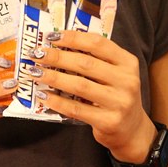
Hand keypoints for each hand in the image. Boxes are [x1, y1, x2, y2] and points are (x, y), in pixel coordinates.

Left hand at [25, 30, 155, 161]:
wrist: (132, 130)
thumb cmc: (116, 96)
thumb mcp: (115, 74)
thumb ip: (95, 60)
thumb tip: (57, 46)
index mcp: (128, 62)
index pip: (98, 43)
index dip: (73, 38)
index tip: (51, 36)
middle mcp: (127, 81)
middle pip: (85, 63)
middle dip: (57, 57)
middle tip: (37, 54)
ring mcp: (119, 102)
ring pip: (79, 85)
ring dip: (53, 77)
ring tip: (35, 73)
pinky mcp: (108, 121)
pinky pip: (76, 109)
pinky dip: (57, 101)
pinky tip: (43, 95)